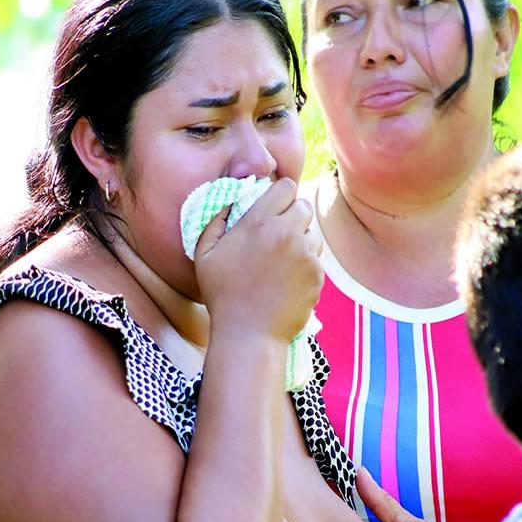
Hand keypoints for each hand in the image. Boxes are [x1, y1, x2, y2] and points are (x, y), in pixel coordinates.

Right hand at [194, 177, 322, 342]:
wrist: (249, 335)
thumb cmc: (222, 295)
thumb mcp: (205, 254)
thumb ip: (216, 221)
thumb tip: (231, 202)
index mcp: (258, 223)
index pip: (285, 187)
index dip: (279, 194)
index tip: (273, 205)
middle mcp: (286, 233)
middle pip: (303, 206)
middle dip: (292, 215)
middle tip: (278, 233)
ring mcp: (305, 254)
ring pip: (313, 233)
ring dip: (301, 240)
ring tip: (282, 260)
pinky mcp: (317, 275)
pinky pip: (316, 259)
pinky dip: (306, 265)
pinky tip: (287, 280)